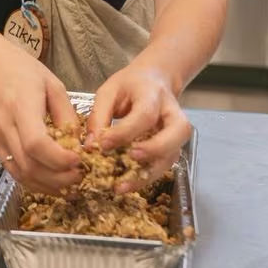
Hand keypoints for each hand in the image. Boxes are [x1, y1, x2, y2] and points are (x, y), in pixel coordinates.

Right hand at [0, 45, 80, 194]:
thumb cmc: (19, 67)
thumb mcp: (52, 84)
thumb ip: (67, 115)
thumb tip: (78, 144)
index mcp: (20, 106)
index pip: (36, 144)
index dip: (59, 159)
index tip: (79, 160)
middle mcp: (3, 125)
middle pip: (28, 165)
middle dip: (58, 178)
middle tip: (80, 176)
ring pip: (19, 173)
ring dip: (45, 185)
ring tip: (68, 182)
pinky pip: (12, 168)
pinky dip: (32, 178)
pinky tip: (49, 178)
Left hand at [86, 62, 191, 192]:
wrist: (154, 81)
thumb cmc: (129, 86)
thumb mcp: (109, 92)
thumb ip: (99, 116)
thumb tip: (90, 146)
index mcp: (154, 95)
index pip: (145, 115)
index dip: (125, 132)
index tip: (103, 144)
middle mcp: (173, 114)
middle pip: (175, 134)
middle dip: (153, 150)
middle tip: (129, 159)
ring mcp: (177, 133)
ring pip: (171, 156)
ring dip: (147, 174)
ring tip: (120, 186)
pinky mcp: (173, 147)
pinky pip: (163, 166)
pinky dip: (145, 178)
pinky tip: (125, 185)